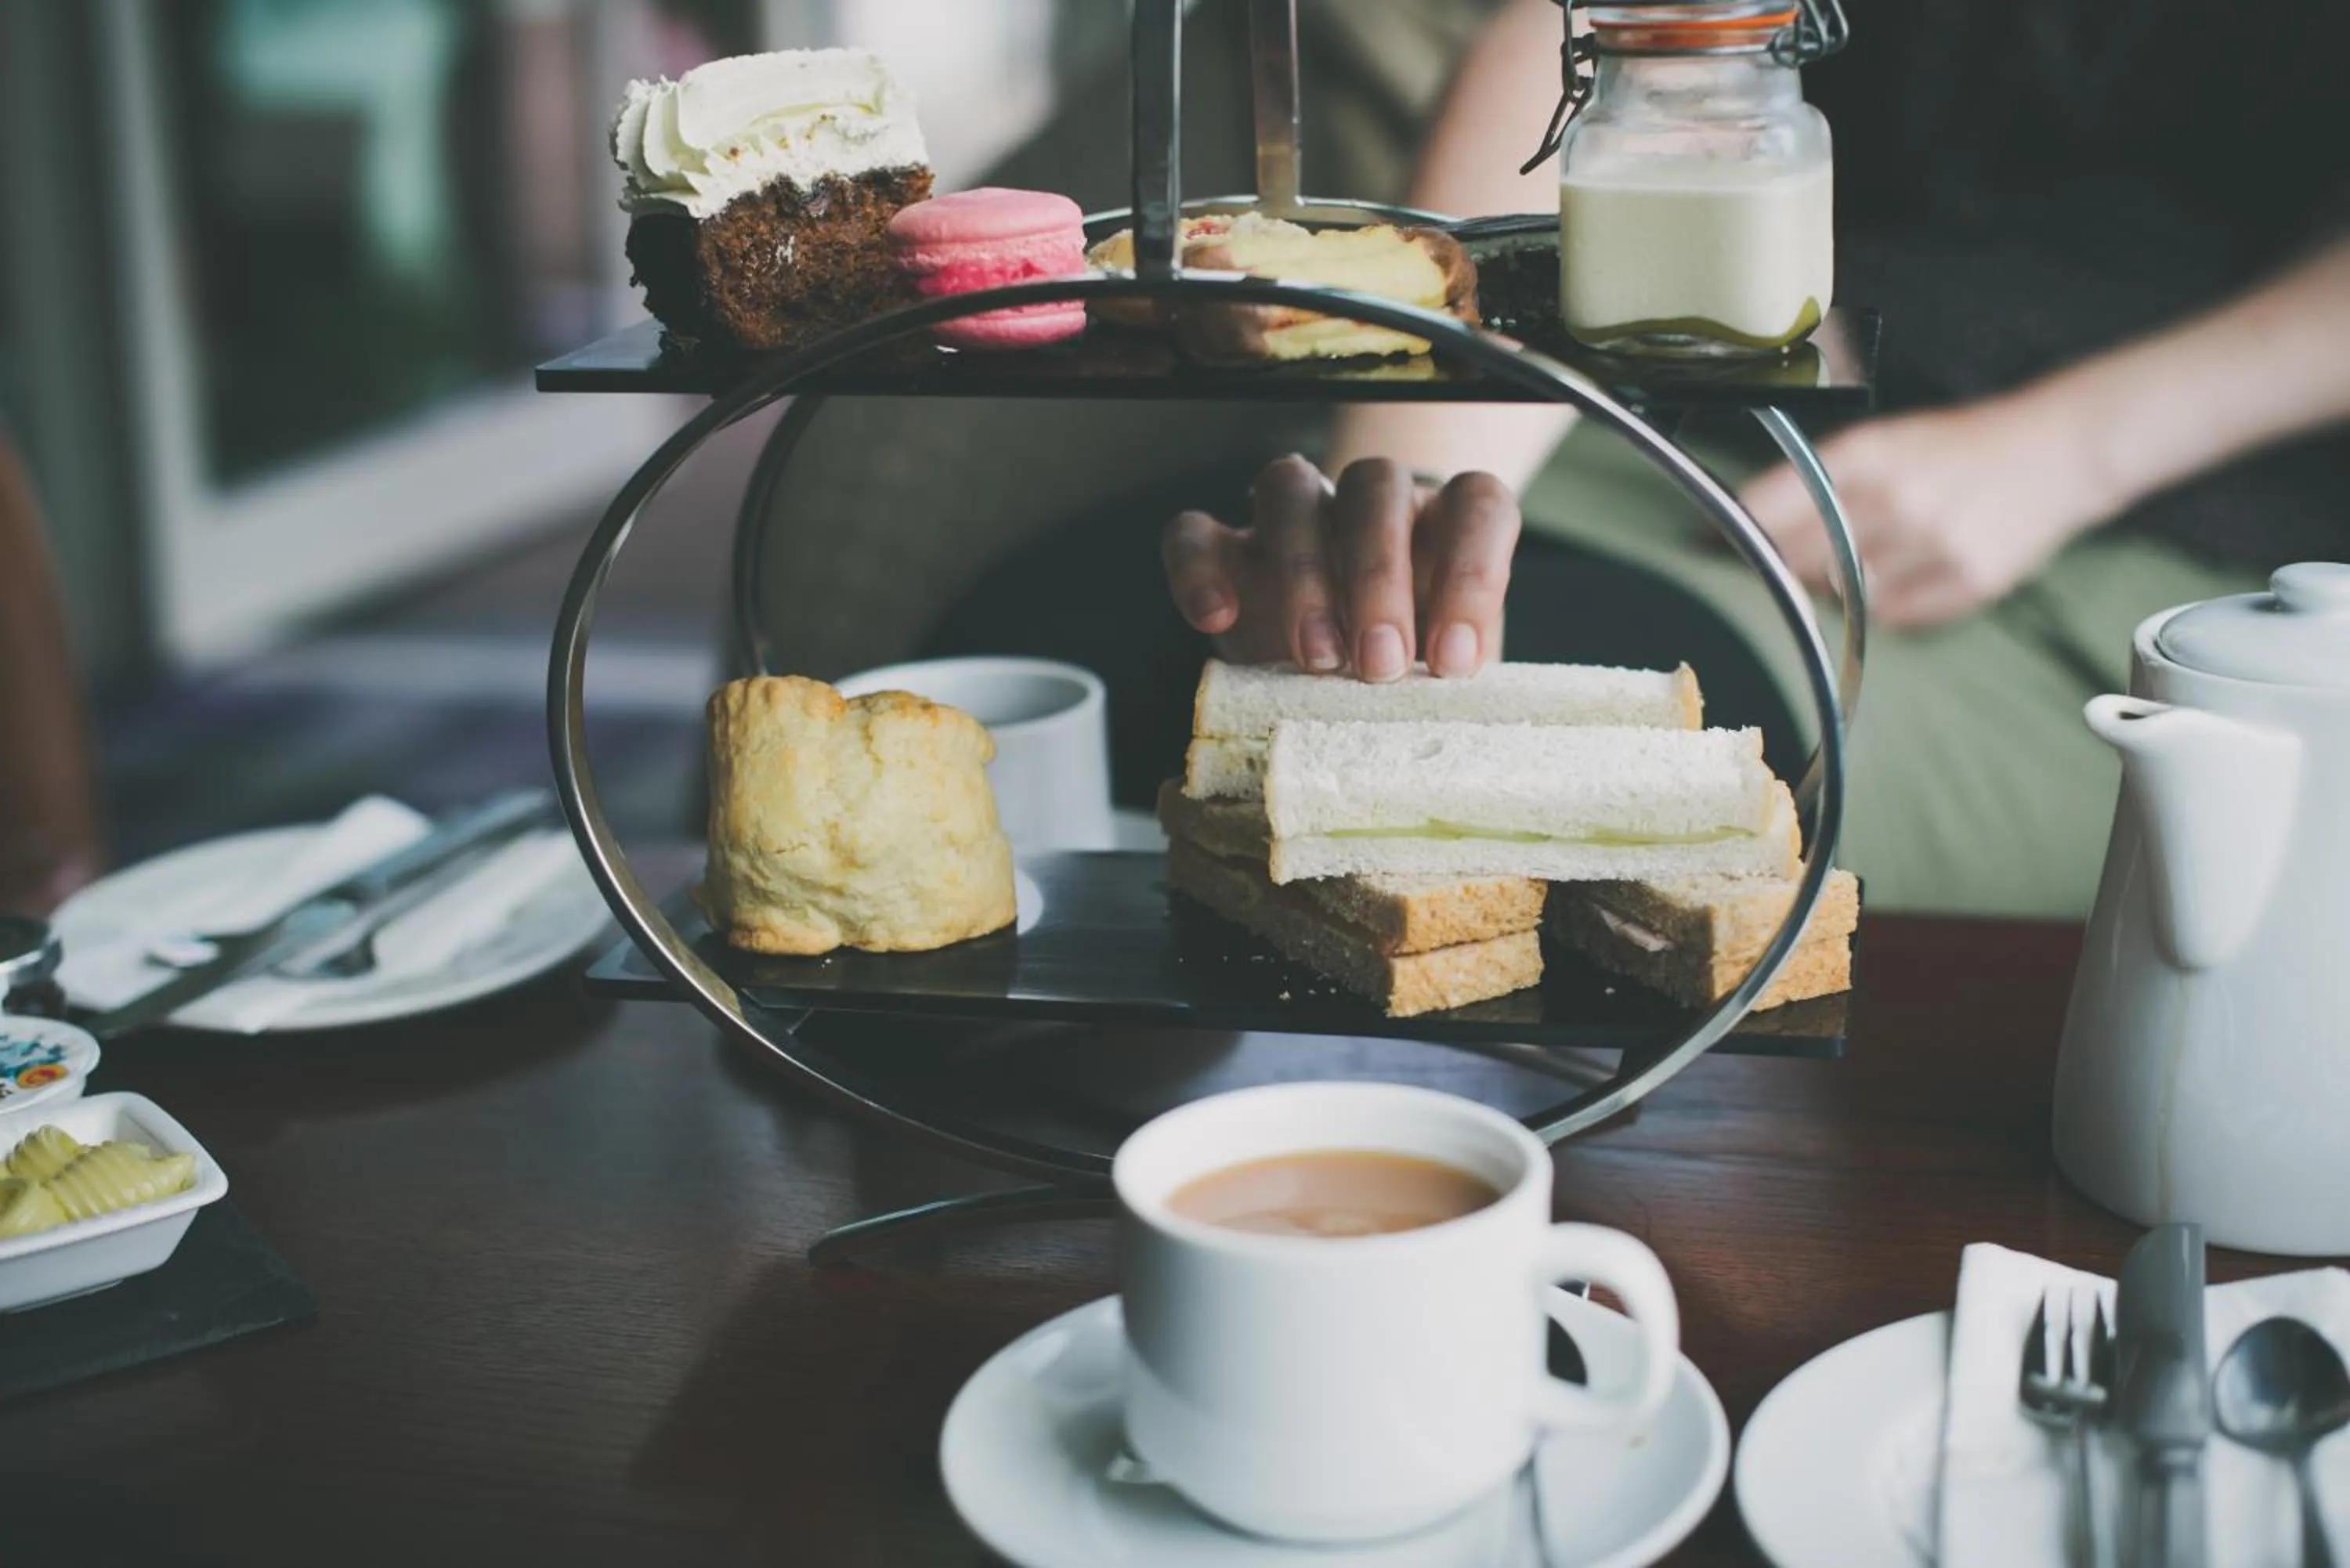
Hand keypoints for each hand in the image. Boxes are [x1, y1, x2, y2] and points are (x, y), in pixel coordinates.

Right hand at [1162, 455, 1520, 679]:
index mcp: (1444, 521)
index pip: (1475, 505)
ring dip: (1304, 571)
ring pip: (1289, 488)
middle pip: (1375, 490)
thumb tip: (1457, 729)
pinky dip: (1200, 569)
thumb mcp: (1437, 679)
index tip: (1455, 661)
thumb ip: (1447, 685)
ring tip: (1317, 660)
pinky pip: (1195, 531)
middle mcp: (1371, 502)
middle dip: (1379, 577)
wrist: (1340, 674)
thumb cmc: (1408, 672)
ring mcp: (1294, 515)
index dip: (1473, 574)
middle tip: (1380, 666)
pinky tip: (1214, 619)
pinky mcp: (1224, 545)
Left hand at [1739, 398, 2109, 628]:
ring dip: (1844, 588)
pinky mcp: (1969, 579)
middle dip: (1784, 567)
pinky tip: (1912, 575)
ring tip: (1876, 558)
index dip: (1730, 529)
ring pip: (1848, 595)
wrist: (2059, 450)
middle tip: (1788, 566)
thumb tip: (1749, 524)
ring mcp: (1933, 541)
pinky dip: (1891, 607)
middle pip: (1799, 560)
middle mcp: (1894, 497)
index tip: (1704, 544)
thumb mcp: (1887, 442)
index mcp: (1867, 455)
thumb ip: (1823, 480)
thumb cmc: (1959, 448)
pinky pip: (1897, 618)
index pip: (1771, 504)